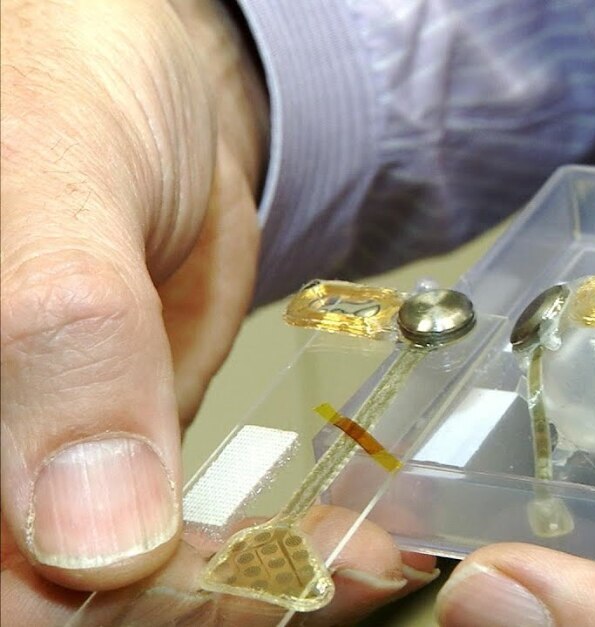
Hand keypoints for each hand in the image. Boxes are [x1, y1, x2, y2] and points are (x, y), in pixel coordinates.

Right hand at [1, 2, 432, 622]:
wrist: (135, 73)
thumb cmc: (68, 81)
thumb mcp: (54, 180)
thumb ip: (61, 335)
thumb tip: (93, 539)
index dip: (96, 607)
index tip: (247, 575)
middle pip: (60, 608)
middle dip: (204, 603)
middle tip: (336, 569)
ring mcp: (36, 471)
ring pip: (130, 595)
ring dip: (253, 592)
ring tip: (361, 560)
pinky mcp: (112, 469)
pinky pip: (177, 550)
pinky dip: (261, 560)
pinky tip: (339, 545)